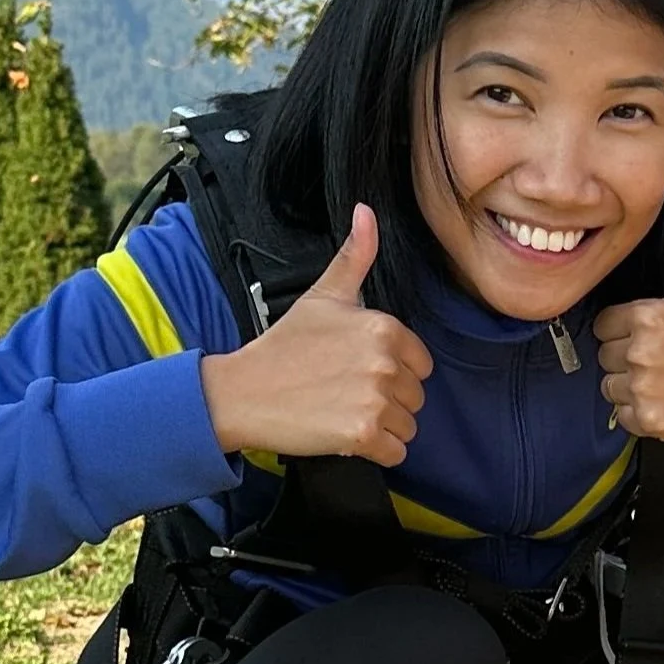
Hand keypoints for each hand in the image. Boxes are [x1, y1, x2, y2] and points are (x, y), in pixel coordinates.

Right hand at [197, 204, 431, 467]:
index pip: (420, 364)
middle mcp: (385, 362)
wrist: (243, 391)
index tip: (358, 371)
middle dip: (387, 401)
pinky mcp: (363, 435)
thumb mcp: (323, 296)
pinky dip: (375, 452)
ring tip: (344, 413)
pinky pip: (396, 452)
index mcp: (384, 327)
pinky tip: (345, 435)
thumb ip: (354, 258)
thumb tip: (366, 211)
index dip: (393, 372)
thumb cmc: (284, 345)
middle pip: (415, 397)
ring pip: (408, 426)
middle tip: (346, 393)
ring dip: (382, 428)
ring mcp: (375, 399)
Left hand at [593, 198, 663, 442]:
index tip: (654, 337)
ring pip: (610, 387)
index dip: (625, 331)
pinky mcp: (652, 419)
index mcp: (647, 315)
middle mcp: (641, 351)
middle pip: (605, 357)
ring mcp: (645, 387)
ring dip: (631, 388)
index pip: (604, 325)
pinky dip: (640, 415)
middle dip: (627, 360)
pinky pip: (623, 416)